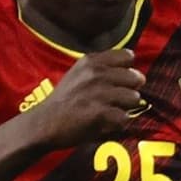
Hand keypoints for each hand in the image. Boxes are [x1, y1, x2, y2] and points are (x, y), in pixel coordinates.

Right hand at [24, 49, 146, 149]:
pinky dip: (118, 123)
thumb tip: (136, 74)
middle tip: (117, 100)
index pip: (127, 56)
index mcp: (90, 61)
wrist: (44, 122)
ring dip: (126, 108)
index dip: (128, 69)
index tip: (122, 80)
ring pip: (134, 98)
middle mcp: (96, 73)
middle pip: (135, 78)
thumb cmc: (64, 100)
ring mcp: (99, 92)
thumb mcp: (78, 74)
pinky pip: (125, 117)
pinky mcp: (101, 112)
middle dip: (130, 90)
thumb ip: (102, 69)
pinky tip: (107, 123)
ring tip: (112, 112)